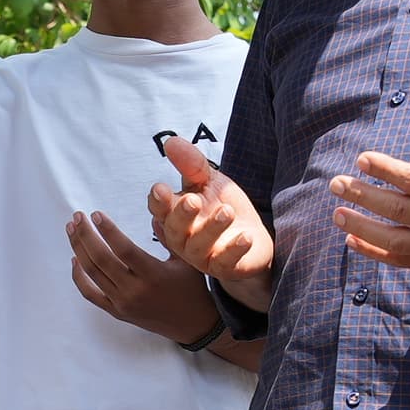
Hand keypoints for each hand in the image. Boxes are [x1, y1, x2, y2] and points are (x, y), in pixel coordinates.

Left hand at [65, 211, 221, 345]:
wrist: (193, 325)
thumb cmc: (192, 288)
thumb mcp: (186, 259)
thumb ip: (169, 236)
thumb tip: (155, 212)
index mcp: (154, 275)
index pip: (124, 249)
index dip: (108, 230)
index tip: (96, 214)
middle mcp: (135, 290)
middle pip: (101, 259)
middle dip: (85, 235)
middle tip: (78, 217)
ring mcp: (123, 303)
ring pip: (92, 273)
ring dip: (78, 249)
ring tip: (72, 229)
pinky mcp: (117, 312)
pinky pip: (90, 294)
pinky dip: (78, 277)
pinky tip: (74, 259)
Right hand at [148, 134, 274, 291]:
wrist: (251, 240)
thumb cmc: (222, 208)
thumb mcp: (209, 182)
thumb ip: (191, 165)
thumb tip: (170, 141)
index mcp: (174, 215)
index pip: (159, 208)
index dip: (158, 201)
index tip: (161, 189)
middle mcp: (183, 238)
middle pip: (174, 229)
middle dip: (182, 215)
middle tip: (193, 200)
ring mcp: (202, 256)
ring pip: (198, 246)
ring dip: (212, 229)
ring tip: (227, 212)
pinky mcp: (224, 268)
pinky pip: (225, 263)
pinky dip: (235, 250)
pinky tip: (245, 237)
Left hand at [328, 120, 409, 266]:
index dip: (386, 170)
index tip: (363, 159)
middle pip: (400, 209)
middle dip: (364, 196)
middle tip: (336, 184)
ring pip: (397, 240)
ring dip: (363, 228)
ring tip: (337, 213)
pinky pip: (405, 260)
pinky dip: (376, 253)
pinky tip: (353, 241)